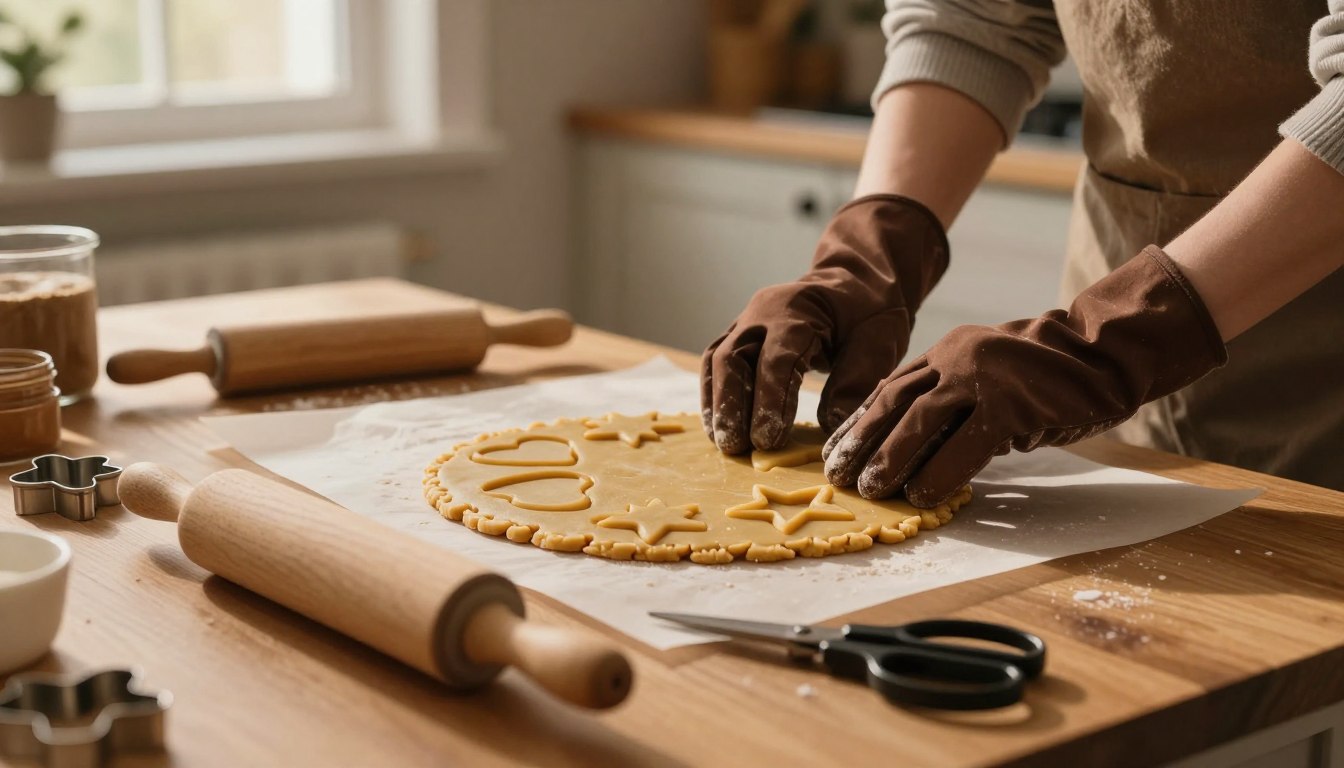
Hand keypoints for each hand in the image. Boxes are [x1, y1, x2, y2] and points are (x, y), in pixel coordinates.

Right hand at [701, 194, 948, 453]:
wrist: (855, 279)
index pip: (776, 358)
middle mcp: (763, 312)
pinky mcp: (740, 333)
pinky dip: (714, 394)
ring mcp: (746, 320)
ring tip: (723, 442)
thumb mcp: (879, 339)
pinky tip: (719, 425)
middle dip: (731, 405)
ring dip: (716, 403)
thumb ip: (857, 380)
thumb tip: (831, 426)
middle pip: (732, 357)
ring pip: (716, 360)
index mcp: (798, 310)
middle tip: (738, 447)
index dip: (769, 400)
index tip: (768, 440)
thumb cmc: (870, 310)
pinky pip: (716, 362)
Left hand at [822, 246, 1227, 506]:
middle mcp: (956, 359)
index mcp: (947, 352)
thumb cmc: (1049, 374)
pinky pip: (965, 445)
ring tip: (871, 490)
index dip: (858, 422)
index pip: (889, 388)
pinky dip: (940, 472)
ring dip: (890, 458)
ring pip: (919, 421)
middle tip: (838, 475)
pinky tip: (923, 495)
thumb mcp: (989, 377)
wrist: (1106, 351)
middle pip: (893, 403)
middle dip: (861, 441)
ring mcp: (982, 378)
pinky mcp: (1010, 403)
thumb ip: (953, 400)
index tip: (834, 451)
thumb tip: (915, 445)